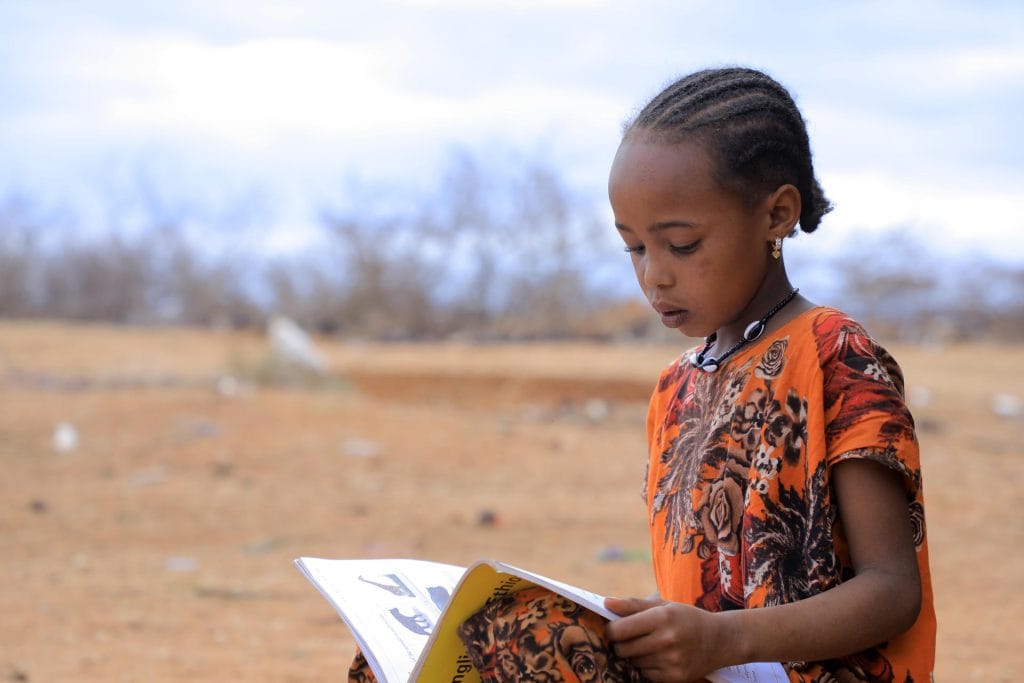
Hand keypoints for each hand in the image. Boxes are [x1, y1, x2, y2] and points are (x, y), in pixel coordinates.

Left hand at [604, 596, 730, 682]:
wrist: (720, 640)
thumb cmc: (686, 618)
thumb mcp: (663, 605)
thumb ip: (632, 604)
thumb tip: (605, 603)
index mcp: (662, 617)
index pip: (619, 630)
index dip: (611, 629)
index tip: (614, 627)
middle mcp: (667, 640)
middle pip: (622, 649)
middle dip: (620, 643)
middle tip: (629, 637)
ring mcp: (671, 661)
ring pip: (633, 662)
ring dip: (635, 655)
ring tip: (649, 645)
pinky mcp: (675, 677)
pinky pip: (646, 675)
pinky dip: (647, 667)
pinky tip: (659, 657)